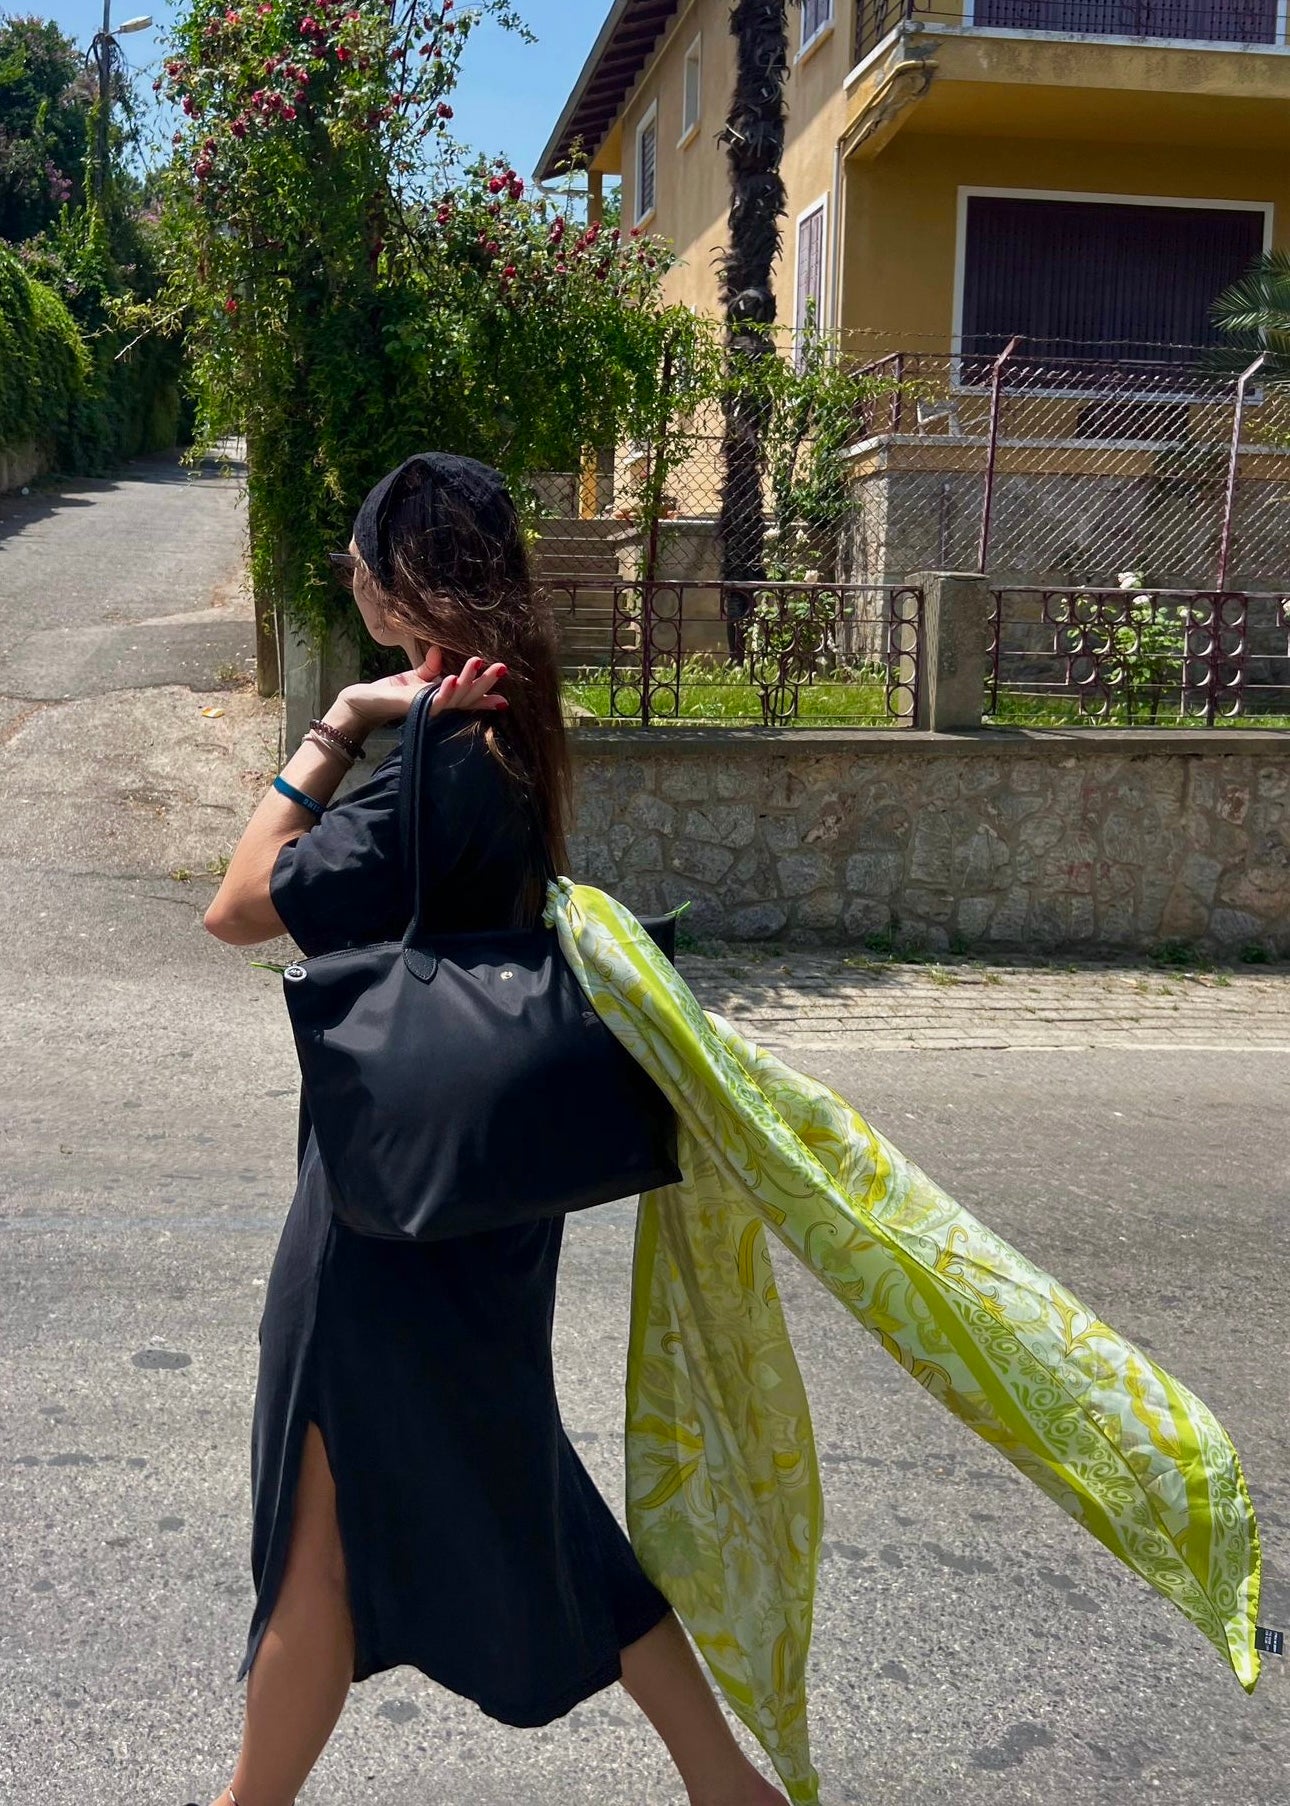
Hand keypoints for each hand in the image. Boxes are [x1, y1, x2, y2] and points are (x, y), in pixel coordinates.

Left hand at [333, 655, 507, 734]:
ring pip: (457, 698)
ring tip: (479, 663)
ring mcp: (430, 709)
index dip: (487, 695)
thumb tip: (440, 652)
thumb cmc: (392, 691)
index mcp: (443, 698)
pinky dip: (446, 690)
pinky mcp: (417, 708)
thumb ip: (431, 667)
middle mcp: (440, 706)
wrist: (366, 702)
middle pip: (469, 697)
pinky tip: (453, 678)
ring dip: (470, 681)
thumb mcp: (416, 676)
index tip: (505, 690)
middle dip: (486, 682)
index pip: (469, 697)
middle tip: (503, 667)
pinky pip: (436, 701)